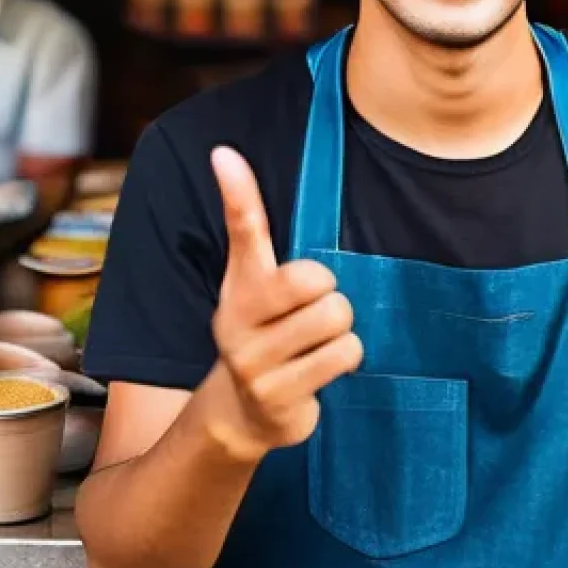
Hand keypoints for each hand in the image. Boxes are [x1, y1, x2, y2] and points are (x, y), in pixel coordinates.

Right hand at [204, 146, 362, 462]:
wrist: (240, 413)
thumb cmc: (266, 334)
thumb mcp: (258, 289)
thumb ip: (262, 242)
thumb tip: (240, 168)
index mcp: (240, 285)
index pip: (243, 231)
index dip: (237, 192)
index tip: (223, 153)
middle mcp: (238, 319)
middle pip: (318, 281)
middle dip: (330, 296)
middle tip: (313, 315)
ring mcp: (255, 361)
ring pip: (337, 320)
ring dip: (340, 334)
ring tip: (315, 346)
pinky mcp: (280, 397)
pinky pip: (344, 355)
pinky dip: (344, 360)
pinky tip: (319, 370)